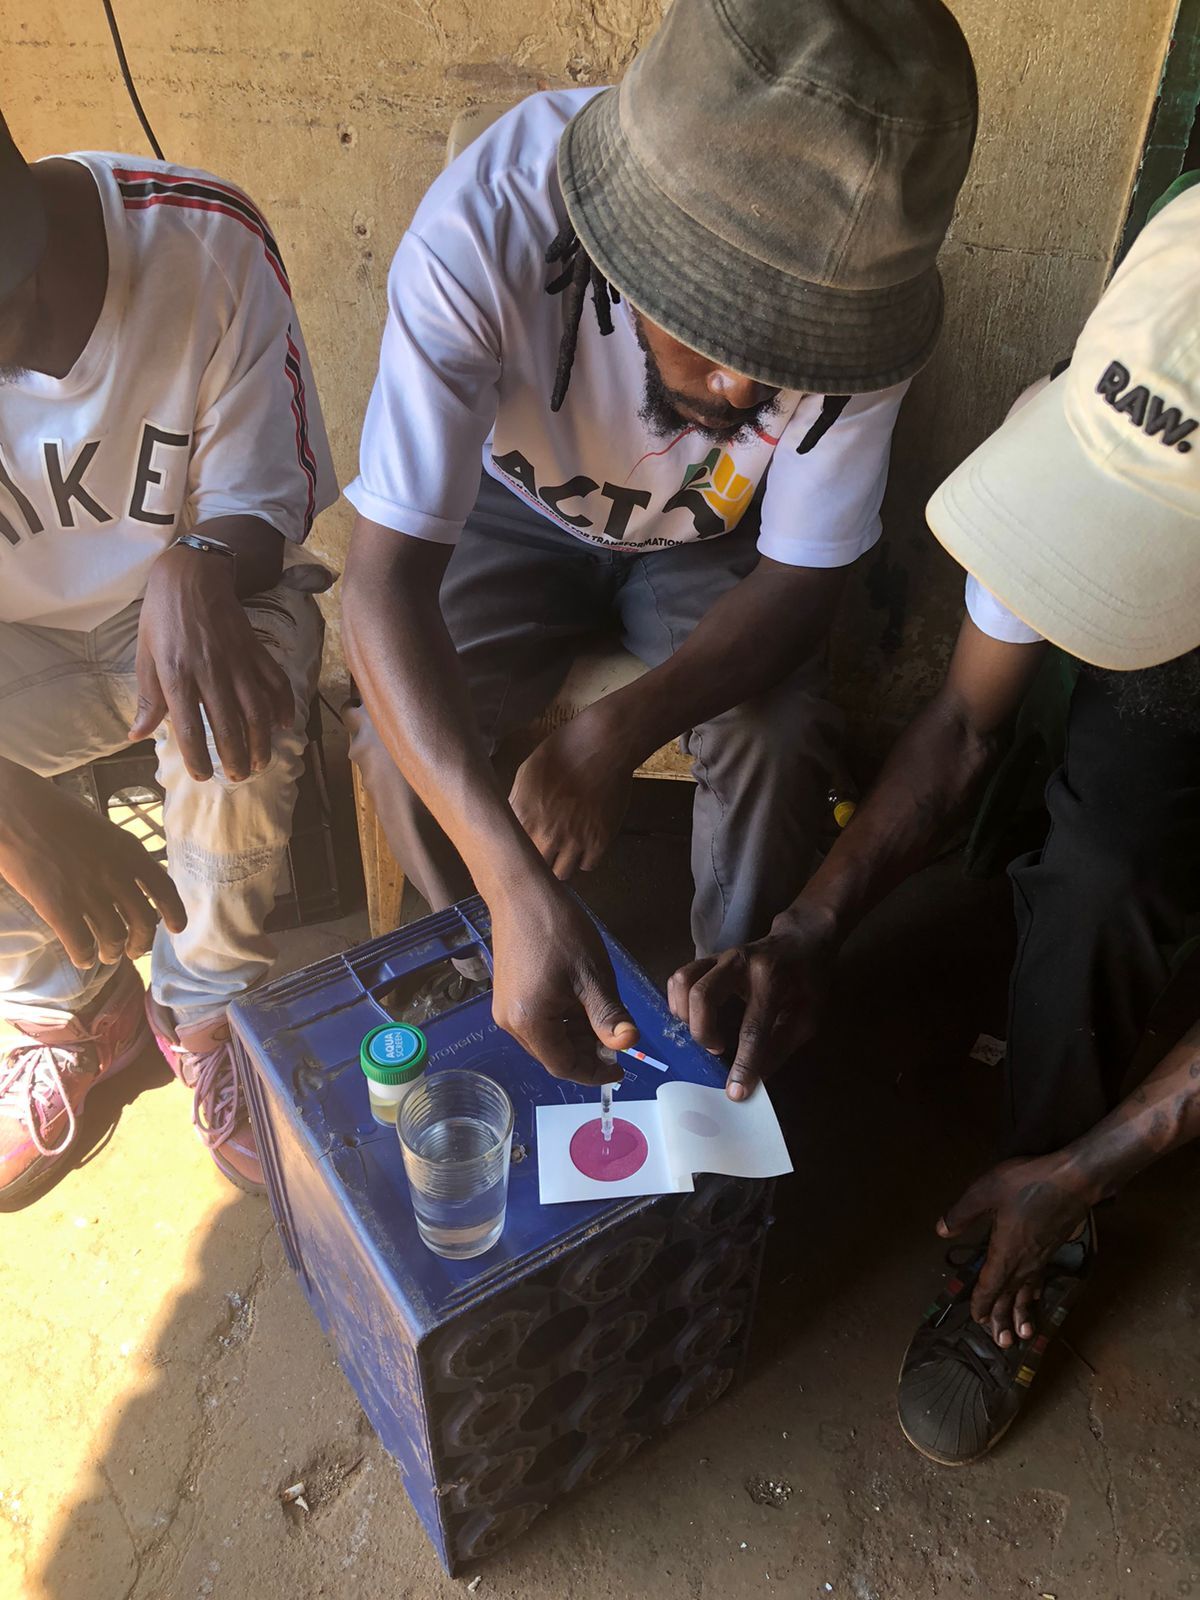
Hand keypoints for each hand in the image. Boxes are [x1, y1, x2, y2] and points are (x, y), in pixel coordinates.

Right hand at [0, 763, 185, 966]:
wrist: (15, 811)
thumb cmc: (53, 813)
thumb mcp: (101, 830)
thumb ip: (118, 857)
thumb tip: (128, 885)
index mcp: (129, 851)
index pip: (163, 889)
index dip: (174, 912)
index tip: (177, 929)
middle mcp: (116, 875)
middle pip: (143, 921)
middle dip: (141, 943)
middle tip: (134, 951)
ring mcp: (88, 893)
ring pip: (115, 938)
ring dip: (113, 952)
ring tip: (107, 955)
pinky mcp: (59, 908)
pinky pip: (81, 944)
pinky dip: (84, 957)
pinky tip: (82, 959)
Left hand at [129, 544, 294, 781]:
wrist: (191, 575)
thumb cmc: (161, 616)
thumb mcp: (145, 655)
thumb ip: (147, 698)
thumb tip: (136, 734)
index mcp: (177, 675)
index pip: (189, 728)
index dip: (198, 758)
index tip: (203, 776)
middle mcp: (210, 672)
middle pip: (228, 726)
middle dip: (236, 758)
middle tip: (239, 777)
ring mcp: (237, 661)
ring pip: (257, 710)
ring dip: (262, 741)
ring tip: (261, 762)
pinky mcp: (255, 650)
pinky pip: (275, 682)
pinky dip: (283, 705)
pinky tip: (283, 725)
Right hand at [489, 881, 638, 1083]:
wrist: (521, 892)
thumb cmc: (558, 930)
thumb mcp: (591, 975)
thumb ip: (608, 1015)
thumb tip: (628, 1044)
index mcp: (530, 1022)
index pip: (564, 1066)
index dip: (595, 1072)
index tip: (622, 1068)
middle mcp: (510, 1023)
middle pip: (554, 1055)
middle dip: (587, 1052)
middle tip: (616, 1035)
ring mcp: (505, 1009)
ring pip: (546, 1039)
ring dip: (576, 1036)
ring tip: (601, 1014)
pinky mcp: (508, 995)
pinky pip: (537, 1022)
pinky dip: (562, 1021)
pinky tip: (580, 1002)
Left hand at [509, 709, 632, 877]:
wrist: (601, 746)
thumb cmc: (561, 752)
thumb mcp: (526, 772)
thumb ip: (516, 802)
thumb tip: (510, 821)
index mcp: (523, 817)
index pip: (510, 852)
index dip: (514, 854)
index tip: (518, 852)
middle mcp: (546, 834)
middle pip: (533, 869)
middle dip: (536, 864)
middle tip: (542, 856)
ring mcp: (574, 841)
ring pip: (561, 874)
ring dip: (560, 865)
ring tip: (563, 854)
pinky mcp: (599, 841)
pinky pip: (588, 866)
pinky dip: (585, 860)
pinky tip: (583, 847)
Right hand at [668, 907, 835, 1099]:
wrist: (802, 938)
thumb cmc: (808, 980)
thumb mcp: (808, 1017)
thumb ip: (781, 1048)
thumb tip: (754, 1081)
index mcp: (772, 980)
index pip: (752, 1028)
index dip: (743, 1063)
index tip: (735, 1092)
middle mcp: (740, 964)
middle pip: (703, 996)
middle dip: (703, 1032)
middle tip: (716, 1050)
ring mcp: (720, 957)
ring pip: (684, 981)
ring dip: (684, 1014)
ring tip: (701, 1033)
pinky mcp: (709, 958)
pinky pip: (681, 976)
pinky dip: (678, 1001)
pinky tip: (691, 1018)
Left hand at [937, 1152, 1089, 1348]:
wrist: (1073, 1180)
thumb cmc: (1026, 1184)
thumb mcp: (984, 1192)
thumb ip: (962, 1213)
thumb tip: (941, 1231)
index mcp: (1004, 1253)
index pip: (989, 1286)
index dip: (982, 1304)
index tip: (978, 1320)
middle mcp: (1023, 1263)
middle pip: (1009, 1296)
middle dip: (1002, 1319)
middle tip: (1001, 1343)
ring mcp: (1040, 1258)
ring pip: (1027, 1292)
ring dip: (1021, 1314)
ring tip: (1023, 1336)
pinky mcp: (1052, 1249)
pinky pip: (1040, 1279)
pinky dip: (1035, 1293)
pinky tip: (1035, 1297)